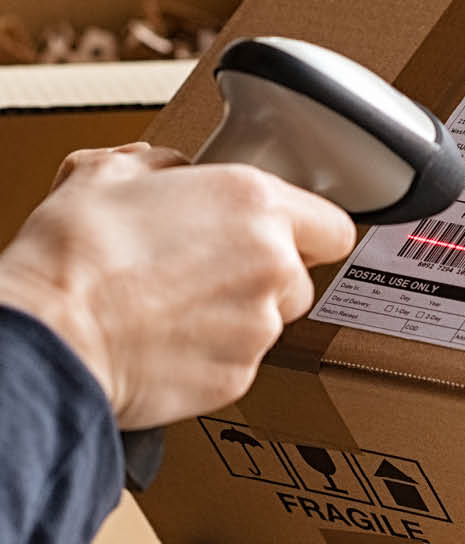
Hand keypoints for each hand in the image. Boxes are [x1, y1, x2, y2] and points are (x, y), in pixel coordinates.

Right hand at [0, 143, 355, 427]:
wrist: (53, 332)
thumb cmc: (77, 254)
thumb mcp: (110, 172)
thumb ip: (163, 166)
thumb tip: (169, 171)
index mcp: (255, 205)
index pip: (331, 225)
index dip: (306, 231)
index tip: (284, 236)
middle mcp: (272, 265)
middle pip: (299, 277)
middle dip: (263, 276)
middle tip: (207, 271)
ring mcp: (258, 327)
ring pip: (268, 323)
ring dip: (234, 317)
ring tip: (173, 308)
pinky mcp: (237, 378)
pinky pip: (237, 363)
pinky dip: (210, 356)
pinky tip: (165, 341)